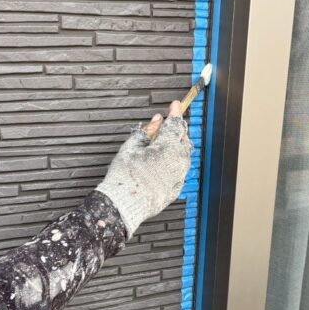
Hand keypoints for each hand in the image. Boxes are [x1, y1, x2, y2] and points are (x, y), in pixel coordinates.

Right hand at [96, 100, 192, 237]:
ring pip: (185, 155)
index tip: (175, 105)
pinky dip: (175, 161)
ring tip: (165, 142)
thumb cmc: (124, 176)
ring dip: (178, 145)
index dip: (175, 112)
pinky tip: (164, 161)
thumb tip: (156, 121)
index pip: (175, 124)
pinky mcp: (176, 188)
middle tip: (170, 123)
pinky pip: (180, 170)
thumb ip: (146, 131)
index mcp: (167, 148)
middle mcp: (177, 162)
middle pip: (184, 139)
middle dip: (178, 129)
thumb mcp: (131, 147)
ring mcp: (179, 176)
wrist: (124, 204)